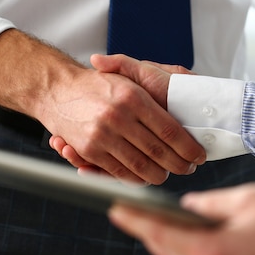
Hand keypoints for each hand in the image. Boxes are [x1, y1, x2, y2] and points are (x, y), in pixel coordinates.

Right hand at [49, 54, 196, 179]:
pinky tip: (145, 177)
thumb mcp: (125, 75)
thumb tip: (184, 90)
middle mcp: (119, 116)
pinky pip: (118, 171)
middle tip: (189, 168)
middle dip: (178, 165)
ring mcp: (103, 135)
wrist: (55, 89)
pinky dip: (135, 178)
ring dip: (158, 175)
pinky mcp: (89, 149)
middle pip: (158, 152)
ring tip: (168, 174)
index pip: (170, 130)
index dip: (188, 147)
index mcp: (133, 97)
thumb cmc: (96, 84)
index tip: (198, 155)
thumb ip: (152, 82)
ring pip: (140, 166)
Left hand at [108, 183, 254, 254]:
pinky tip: (188, 237)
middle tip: (132, 213)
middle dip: (148, 233)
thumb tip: (189, 205)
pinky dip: (189, 253)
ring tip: (155, 222)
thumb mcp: (248, 199)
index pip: (162, 235)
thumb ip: (210, 203)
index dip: (135, 220)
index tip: (116, 208)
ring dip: (168, 244)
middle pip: (168, 254)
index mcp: (213, 253)